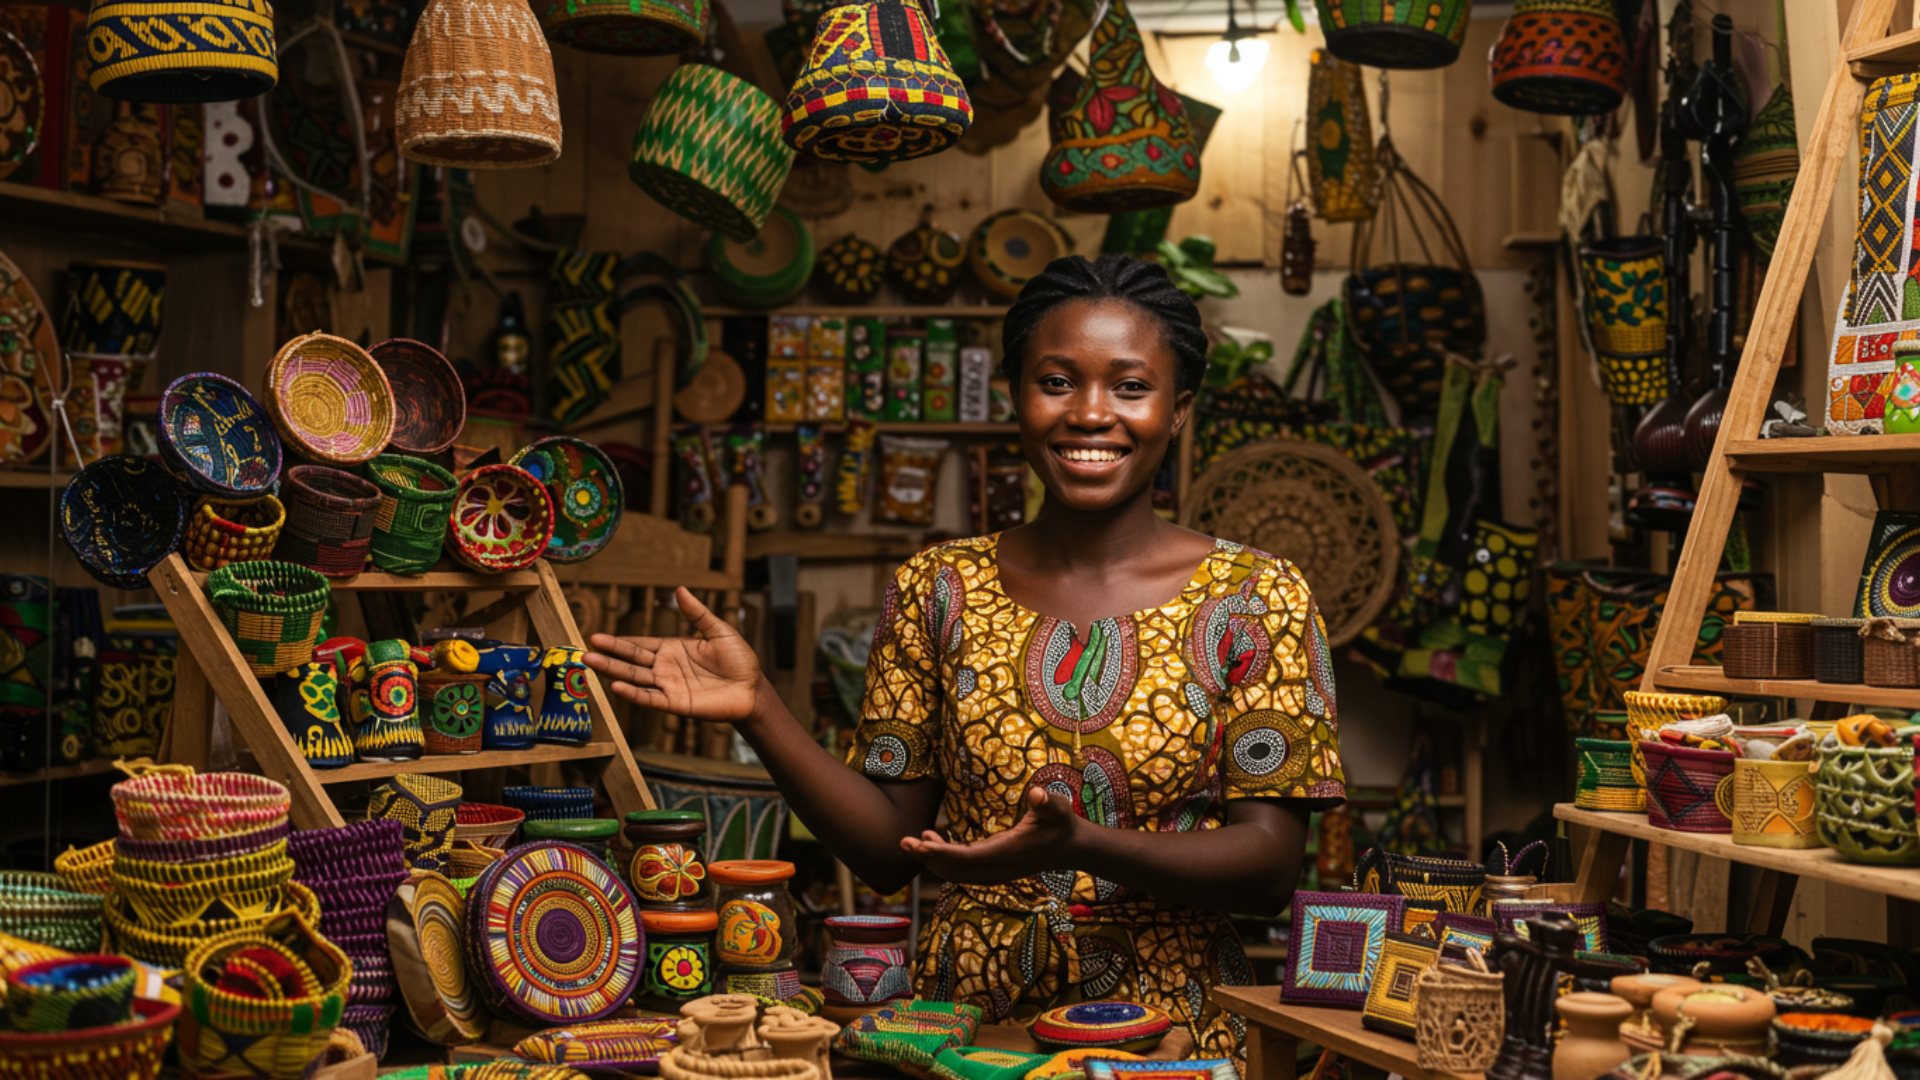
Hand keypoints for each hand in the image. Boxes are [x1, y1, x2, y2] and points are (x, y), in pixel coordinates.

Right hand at [585, 588, 765, 723]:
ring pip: (635, 678)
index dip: (620, 642)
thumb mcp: (718, 631)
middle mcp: (665, 668)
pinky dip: (633, 694)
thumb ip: (697, 614)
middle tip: (585, 648)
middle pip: (631, 661)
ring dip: (612, 672)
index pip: (640, 645)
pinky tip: (616, 686)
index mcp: (672, 649)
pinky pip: (650, 698)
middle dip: (609, 654)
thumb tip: (680, 589)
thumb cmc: (739, 660)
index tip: (597, 636)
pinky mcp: (676, 703)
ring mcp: (669, 686)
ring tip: (590, 663)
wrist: (753, 689)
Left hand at [899, 786, 1081, 885]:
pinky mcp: (995, 870)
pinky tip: (935, 843)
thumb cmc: (1063, 824)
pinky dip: (946, 860)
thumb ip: (1047, 801)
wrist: (1072, 848)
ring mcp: (997, 872)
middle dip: (928, 858)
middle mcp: (999, 868)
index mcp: (1008, 853)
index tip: (920, 844)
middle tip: (904, 842)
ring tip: (915, 841)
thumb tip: (1037, 794)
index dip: (942, 853)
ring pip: (957, 873)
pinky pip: (964, 871)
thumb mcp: (1058, 808)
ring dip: (934, 860)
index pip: (968, 858)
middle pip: (956, 870)